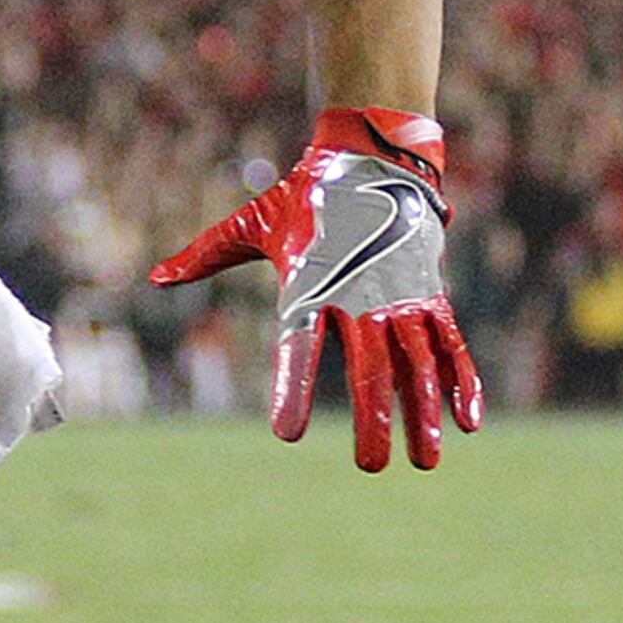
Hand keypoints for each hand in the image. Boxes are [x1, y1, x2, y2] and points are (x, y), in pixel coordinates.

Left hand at [149, 107, 483, 470]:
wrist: (371, 156)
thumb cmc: (304, 199)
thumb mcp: (252, 224)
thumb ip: (205, 256)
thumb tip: (155, 278)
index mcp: (311, 282)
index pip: (299, 343)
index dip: (292, 386)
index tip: (285, 433)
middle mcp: (360, 294)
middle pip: (369, 367)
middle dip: (372, 418)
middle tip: (369, 466)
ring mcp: (401, 295)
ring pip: (416, 363)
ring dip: (423, 413)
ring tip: (425, 463)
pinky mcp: (429, 295)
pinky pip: (449, 342)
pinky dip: (461, 380)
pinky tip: (467, 422)